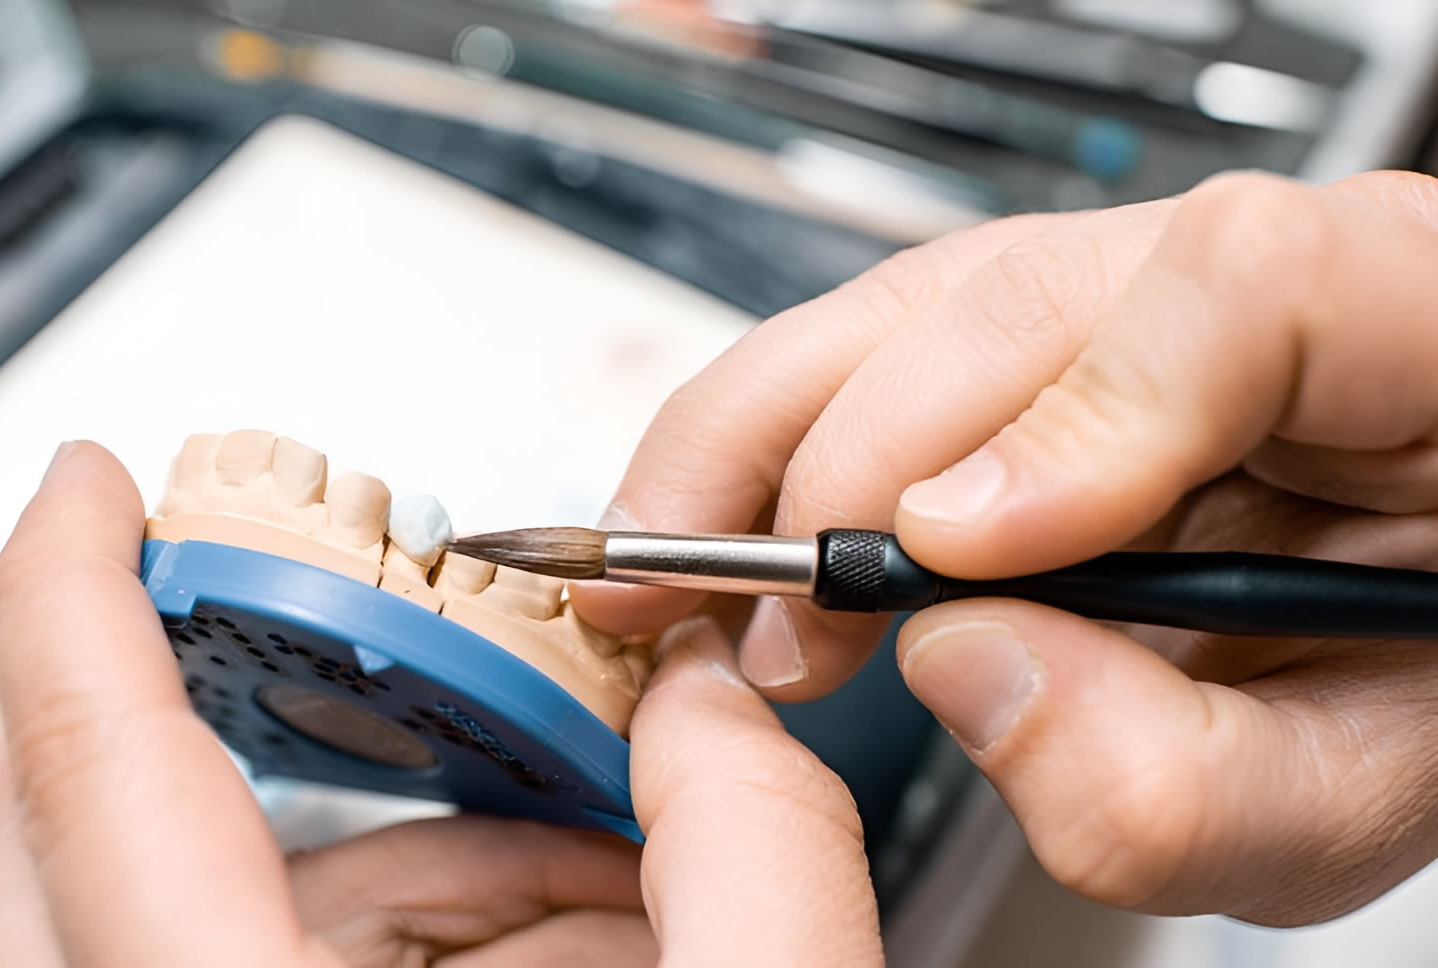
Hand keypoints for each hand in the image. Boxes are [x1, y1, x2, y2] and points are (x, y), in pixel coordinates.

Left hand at [0, 442, 881, 965]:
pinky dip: (396, 936)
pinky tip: (559, 937)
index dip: (65, 598)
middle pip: (54, 845)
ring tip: (574, 863)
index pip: (91, 779)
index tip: (87, 486)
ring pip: (186, 921)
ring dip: (373, 859)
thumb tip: (707, 710)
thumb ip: (756, 864)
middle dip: (151, 697)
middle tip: (244, 608)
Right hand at [574, 170, 1437, 924]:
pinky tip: (759, 530)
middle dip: (843, 452)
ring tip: (710, 577)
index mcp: (1422, 343)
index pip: (1249, 294)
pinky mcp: (1058, 332)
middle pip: (1017, 285)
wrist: (1426, 624)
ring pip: (923, 300)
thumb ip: (1186, 781)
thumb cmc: (1433, 678)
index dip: (1079, 416)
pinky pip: (897, 345)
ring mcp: (1151, 289)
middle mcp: (1280, 277)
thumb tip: (960, 664)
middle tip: (753, 608)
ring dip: (776, 445)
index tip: (951, 563)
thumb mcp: (1357, 796)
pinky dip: (793, 440)